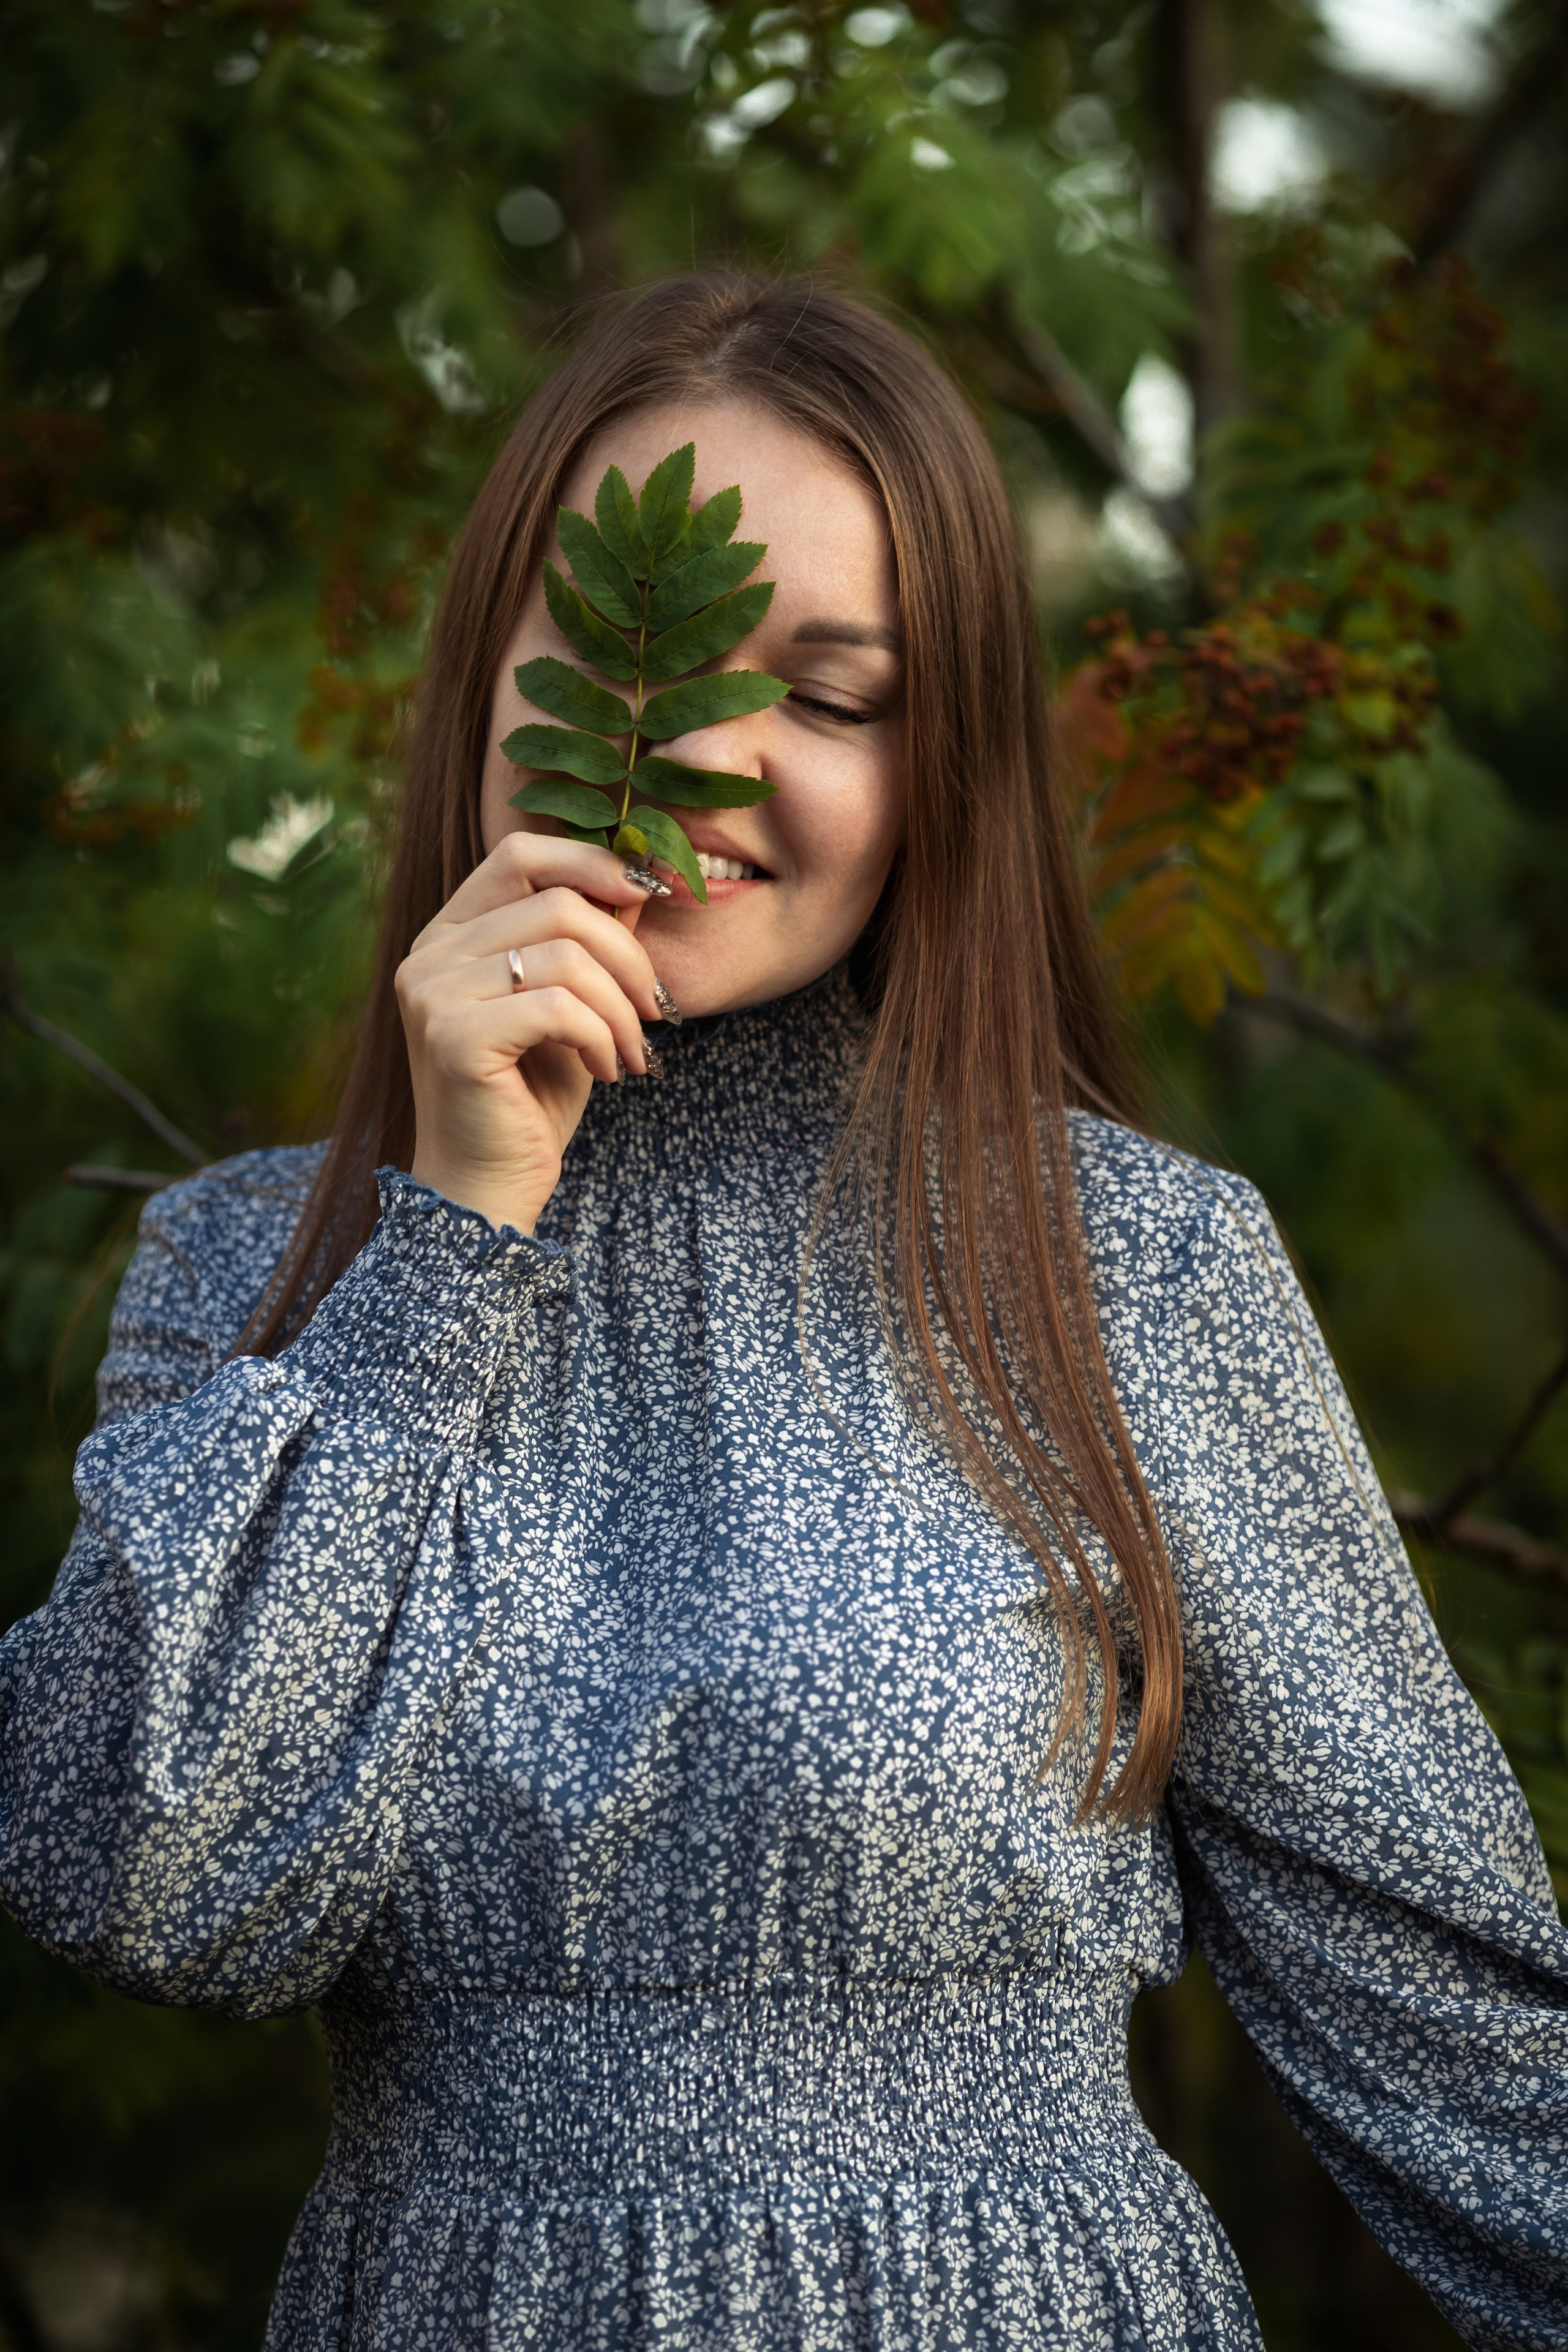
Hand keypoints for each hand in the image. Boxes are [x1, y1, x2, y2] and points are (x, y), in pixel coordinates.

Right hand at [396, 833, 667, 1233]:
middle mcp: (428, 954)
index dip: (592, 862)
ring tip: (633, 1051)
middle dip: (628, 953)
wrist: (488, 1188)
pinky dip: (602, 1036)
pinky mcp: (454, 1037)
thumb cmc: (532, 1098)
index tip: (651, 894)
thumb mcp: (573, 1004)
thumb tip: (640, 876)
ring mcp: (432, 993)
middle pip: (556, 901)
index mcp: (449, 934)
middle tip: (657, 1009)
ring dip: (621, 1006)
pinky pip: (559, 1006)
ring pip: (564, 953)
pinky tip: (608, 1071)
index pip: (520, 855)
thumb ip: (591, 939)